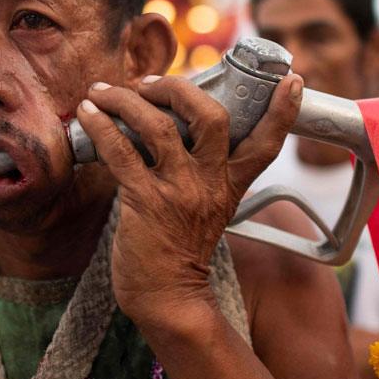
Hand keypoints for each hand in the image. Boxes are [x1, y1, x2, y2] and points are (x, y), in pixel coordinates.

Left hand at [75, 73, 302, 328]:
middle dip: (179, 87)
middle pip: (211, 117)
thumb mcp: (208, 208)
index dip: (281, 111)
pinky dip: (101, 126)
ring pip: (159, 126)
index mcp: (230, 184)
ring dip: (125, 100)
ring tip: (102, 91)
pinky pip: (121, 151)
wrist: (166, 298)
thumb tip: (172, 129)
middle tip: (149, 83)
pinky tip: (87, 112)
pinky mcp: (144, 200)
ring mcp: (178, 191)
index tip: (292, 80)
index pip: (267, 144)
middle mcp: (209, 182)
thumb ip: (202, 172)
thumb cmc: (179, 250)